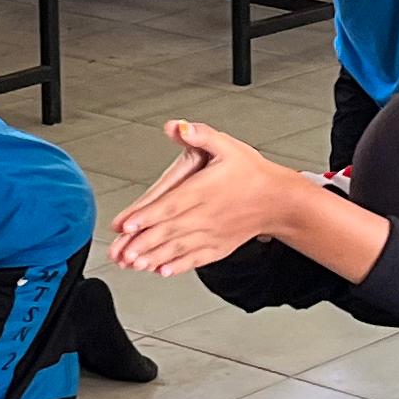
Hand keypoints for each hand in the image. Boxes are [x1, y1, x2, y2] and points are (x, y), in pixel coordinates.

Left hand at [110, 119, 319, 275]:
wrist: (278, 200)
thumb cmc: (252, 173)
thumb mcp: (227, 145)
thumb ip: (201, 134)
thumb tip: (177, 127)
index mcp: (204, 189)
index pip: (171, 203)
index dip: (147, 214)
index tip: (127, 223)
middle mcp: (206, 214)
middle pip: (169, 230)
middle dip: (142, 242)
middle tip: (120, 251)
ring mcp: (212, 233)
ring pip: (179, 247)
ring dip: (154, 257)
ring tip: (134, 263)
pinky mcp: (218, 246)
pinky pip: (195, 259)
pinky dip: (178, 266)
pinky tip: (162, 270)